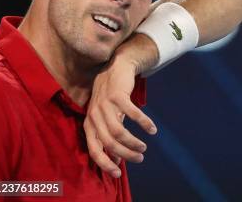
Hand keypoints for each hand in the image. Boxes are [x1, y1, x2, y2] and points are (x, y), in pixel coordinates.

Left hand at [84, 34, 158, 177]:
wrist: (116, 67)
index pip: (94, 150)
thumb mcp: (106, 117)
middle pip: (109, 143)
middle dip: (125, 154)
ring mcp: (104, 105)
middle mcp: (94, 116)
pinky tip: (152, 129)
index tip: (118, 174)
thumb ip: (109, 135)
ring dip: (133, 142)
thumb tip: (116, 158)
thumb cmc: (111, 97)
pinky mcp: (117, 96)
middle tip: (140, 157)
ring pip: (119, 132)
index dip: (105, 164)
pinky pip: (132, 114)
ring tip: (145, 146)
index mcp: (89, 124)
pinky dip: (144, 123)